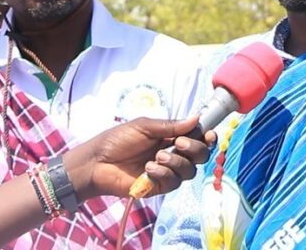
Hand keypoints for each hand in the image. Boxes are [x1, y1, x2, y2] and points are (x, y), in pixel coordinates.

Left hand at [63, 116, 215, 200]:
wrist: (96, 162)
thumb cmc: (117, 140)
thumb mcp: (144, 126)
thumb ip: (171, 125)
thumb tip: (197, 118)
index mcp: (171, 137)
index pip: (198, 137)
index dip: (208, 137)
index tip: (208, 134)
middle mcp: (174, 154)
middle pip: (201, 155)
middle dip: (194, 149)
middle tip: (177, 143)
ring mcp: (168, 171)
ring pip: (190, 170)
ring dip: (176, 162)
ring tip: (156, 157)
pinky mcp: (159, 187)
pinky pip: (174, 182)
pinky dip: (164, 173)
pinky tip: (149, 169)